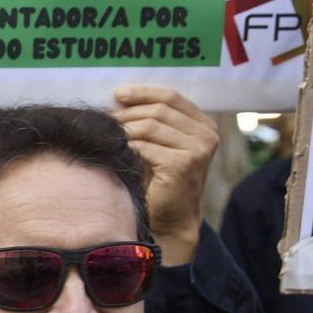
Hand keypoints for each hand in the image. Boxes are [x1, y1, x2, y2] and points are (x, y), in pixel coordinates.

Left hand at [112, 86, 216, 265]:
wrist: (171, 219)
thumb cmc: (160, 181)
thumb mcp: (161, 145)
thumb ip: (153, 122)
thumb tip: (119, 97)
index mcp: (204, 125)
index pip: (172, 97)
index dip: (144, 92)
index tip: (118, 93)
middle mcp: (207, 135)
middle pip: (159, 110)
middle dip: (128, 112)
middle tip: (106, 118)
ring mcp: (198, 149)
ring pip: (150, 126)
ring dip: (124, 129)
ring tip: (108, 135)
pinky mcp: (183, 164)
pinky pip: (145, 146)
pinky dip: (127, 147)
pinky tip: (117, 152)